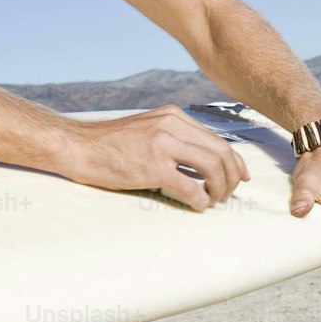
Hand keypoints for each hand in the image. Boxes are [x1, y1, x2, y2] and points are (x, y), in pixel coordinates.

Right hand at [67, 104, 250, 208]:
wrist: (79, 146)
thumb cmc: (111, 143)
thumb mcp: (148, 129)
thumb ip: (173, 137)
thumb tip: (202, 161)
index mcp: (173, 115)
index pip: (217, 138)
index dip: (236, 161)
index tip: (241, 176)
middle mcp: (171, 125)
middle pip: (221, 151)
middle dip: (232, 177)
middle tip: (227, 195)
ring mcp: (161, 144)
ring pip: (212, 167)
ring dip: (220, 189)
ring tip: (213, 201)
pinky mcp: (151, 166)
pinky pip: (190, 186)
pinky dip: (200, 200)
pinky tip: (197, 206)